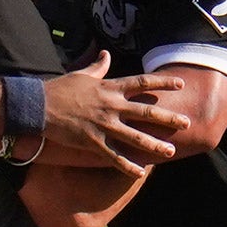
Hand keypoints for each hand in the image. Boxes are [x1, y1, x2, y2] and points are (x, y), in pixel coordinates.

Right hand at [41, 51, 187, 175]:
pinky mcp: (92, 141)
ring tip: (171, 151)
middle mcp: (111, 106)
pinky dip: (128, 165)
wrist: (39, 106)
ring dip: (154, 144)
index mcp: (109, 88)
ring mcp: (103, 125)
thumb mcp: (81, 74)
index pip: (142, 82)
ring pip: (135, 136)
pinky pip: (114, 156)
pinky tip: (140, 172)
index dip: (163, 82)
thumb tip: (106, 53)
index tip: (180, 83)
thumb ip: (98, 66)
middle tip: (187, 122)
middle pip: (146, 111)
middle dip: (168, 117)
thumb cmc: (60, 89)